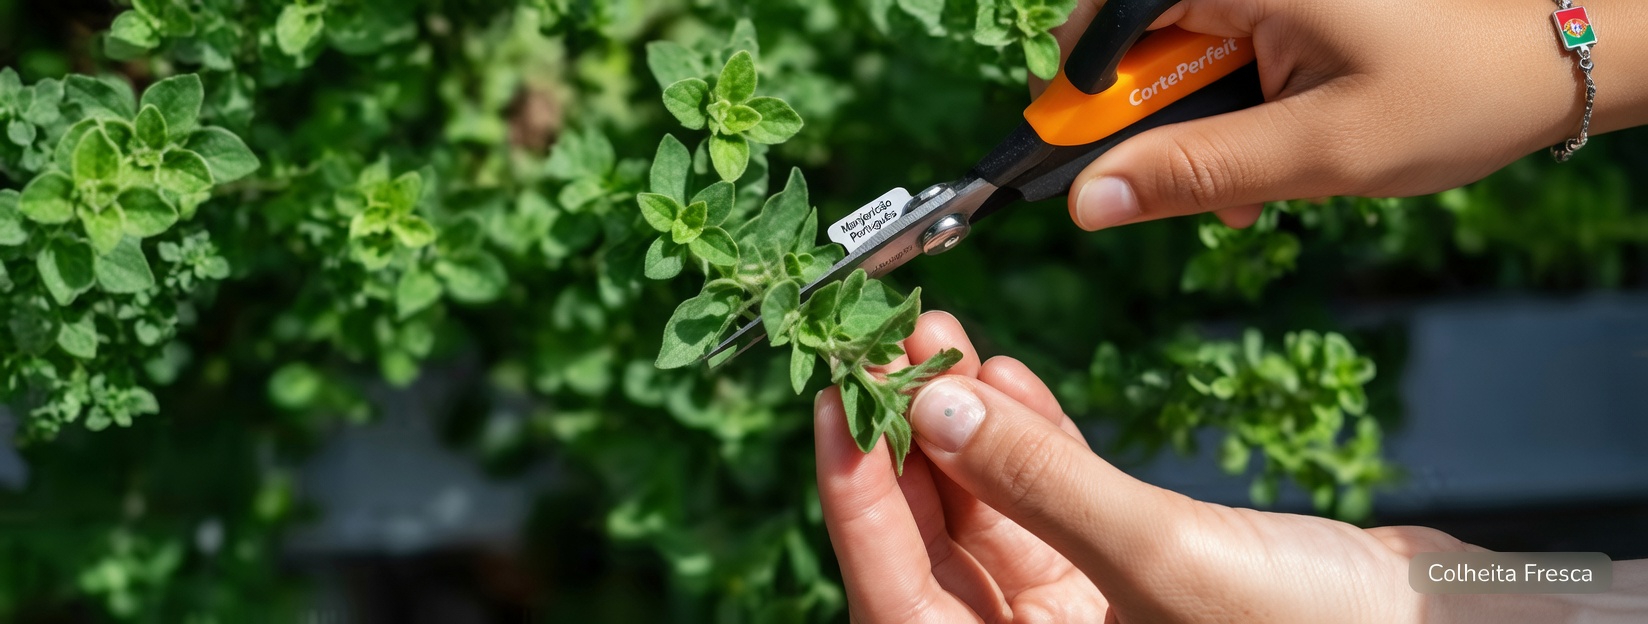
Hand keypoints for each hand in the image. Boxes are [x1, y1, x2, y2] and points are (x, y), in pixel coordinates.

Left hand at [814, 311, 1641, 622]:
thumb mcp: (1163, 558)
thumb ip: (1041, 484)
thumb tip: (934, 406)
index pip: (896, 594)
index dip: (853, 500)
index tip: (832, 404)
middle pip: (933, 542)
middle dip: (908, 439)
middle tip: (893, 346)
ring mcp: (1082, 605)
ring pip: (989, 507)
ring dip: (964, 423)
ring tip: (945, 337)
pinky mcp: (1129, 564)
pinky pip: (1051, 496)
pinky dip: (1031, 436)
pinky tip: (1010, 376)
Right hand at [1049, 0, 1647, 231]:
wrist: (1549, 73)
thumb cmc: (1451, 97)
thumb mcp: (1316, 151)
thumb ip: (1195, 173)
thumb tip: (1087, 203)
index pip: (1109, 16)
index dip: (1081, 88)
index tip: (1072, 160)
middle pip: (1136, 47)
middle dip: (1148, 128)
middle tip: (1183, 192)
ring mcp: (1263, 1)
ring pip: (1174, 68)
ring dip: (1191, 139)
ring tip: (1247, 193)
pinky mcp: (1280, 22)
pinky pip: (1216, 71)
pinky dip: (1225, 127)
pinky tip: (1267, 172)